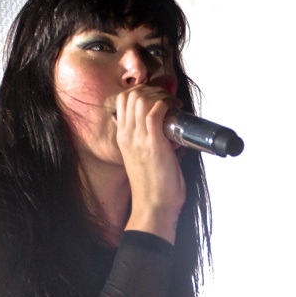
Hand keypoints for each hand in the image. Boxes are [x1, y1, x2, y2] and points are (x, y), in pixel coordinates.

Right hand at [116, 84, 184, 242]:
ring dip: (159, 96)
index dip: (141, 92)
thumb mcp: (144, 159)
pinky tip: (173, 110)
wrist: (154, 206)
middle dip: (151, 90)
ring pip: (140, 99)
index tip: (158, 99)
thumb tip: (172, 134)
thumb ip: (152, 143)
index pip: (122, 101)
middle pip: (130, 95)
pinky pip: (154, 113)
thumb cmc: (153, 187)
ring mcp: (138, 139)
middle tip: (167, 100)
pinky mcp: (152, 144)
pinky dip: (165, 105)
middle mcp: (127, 135)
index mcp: (123, 137)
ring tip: (171, 104)